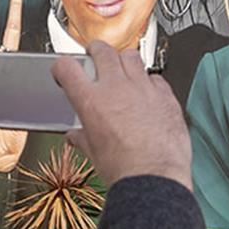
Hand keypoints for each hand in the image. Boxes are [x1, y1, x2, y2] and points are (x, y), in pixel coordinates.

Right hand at [56, 42, 191, 188]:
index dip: (62, 66)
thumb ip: (83, 138)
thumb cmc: (124, 169)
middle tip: (95, 57)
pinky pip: (155, 77)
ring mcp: (143, 88)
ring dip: (124, 60)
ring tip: (122, 70)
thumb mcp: (93, 153)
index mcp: (91, 100)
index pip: (67, 67)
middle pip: (102, 51)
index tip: (65, 69)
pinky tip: (147, 92)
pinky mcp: (165, 95)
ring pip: (131, 56)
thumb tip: (76, 137)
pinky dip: (149, 81)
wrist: (154, 178)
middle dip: (95, 51)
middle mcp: (116, 87)